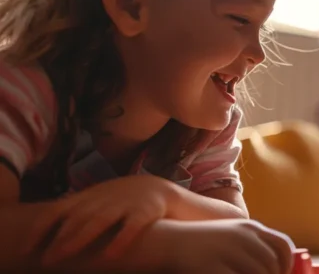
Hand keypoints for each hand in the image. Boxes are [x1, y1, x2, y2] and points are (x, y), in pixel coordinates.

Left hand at [25, 175, 176, 263]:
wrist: (159, 189)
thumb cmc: (119, 200)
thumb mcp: (94, 200)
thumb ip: (72, 212)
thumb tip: (42, 232)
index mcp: (86, 198)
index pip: (57, 210)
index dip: (41, 229)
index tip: (27, 249)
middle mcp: (102, 200)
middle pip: (77, 219)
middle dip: (59, 239)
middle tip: (46, 260)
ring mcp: (124, 204)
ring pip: (99, 221)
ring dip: (80, 238)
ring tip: (66, 255)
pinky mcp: (144, 213)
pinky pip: (132, 227)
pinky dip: (121, 240)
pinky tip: (111, 256)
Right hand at [159, 219, 295, 273]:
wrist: (166, 241)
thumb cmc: (201, 244)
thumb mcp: (231, 237)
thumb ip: (252, 248)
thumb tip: (275, 268)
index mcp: (249, 227)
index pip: (282, 246)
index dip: (286, 264)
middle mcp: (241, 237)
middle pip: (270, 266)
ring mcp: (227, 251)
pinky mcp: (211, 266)